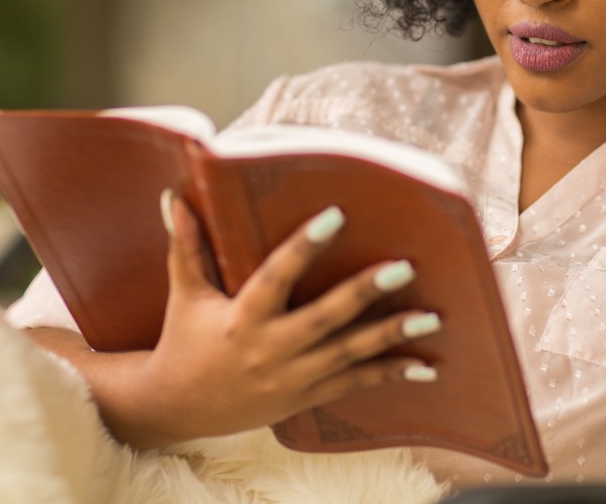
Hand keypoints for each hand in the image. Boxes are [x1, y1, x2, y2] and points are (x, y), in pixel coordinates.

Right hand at [132, 192, 439, 444]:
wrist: (180, 408)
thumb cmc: (185, 339)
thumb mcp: (186, 293)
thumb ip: (187, 245)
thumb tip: (173, 196)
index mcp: (241, 318)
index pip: (275, 277)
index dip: (304, 247)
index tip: (335, 215)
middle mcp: (269, 350)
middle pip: (324, 320)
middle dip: (364, 294)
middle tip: (404, 269)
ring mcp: (292, 378)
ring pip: (348, 355)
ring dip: (391, 336)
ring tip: (431, 318)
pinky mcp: (306, 397)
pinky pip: (354, 385)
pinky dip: (390, 374)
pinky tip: (426, 366)